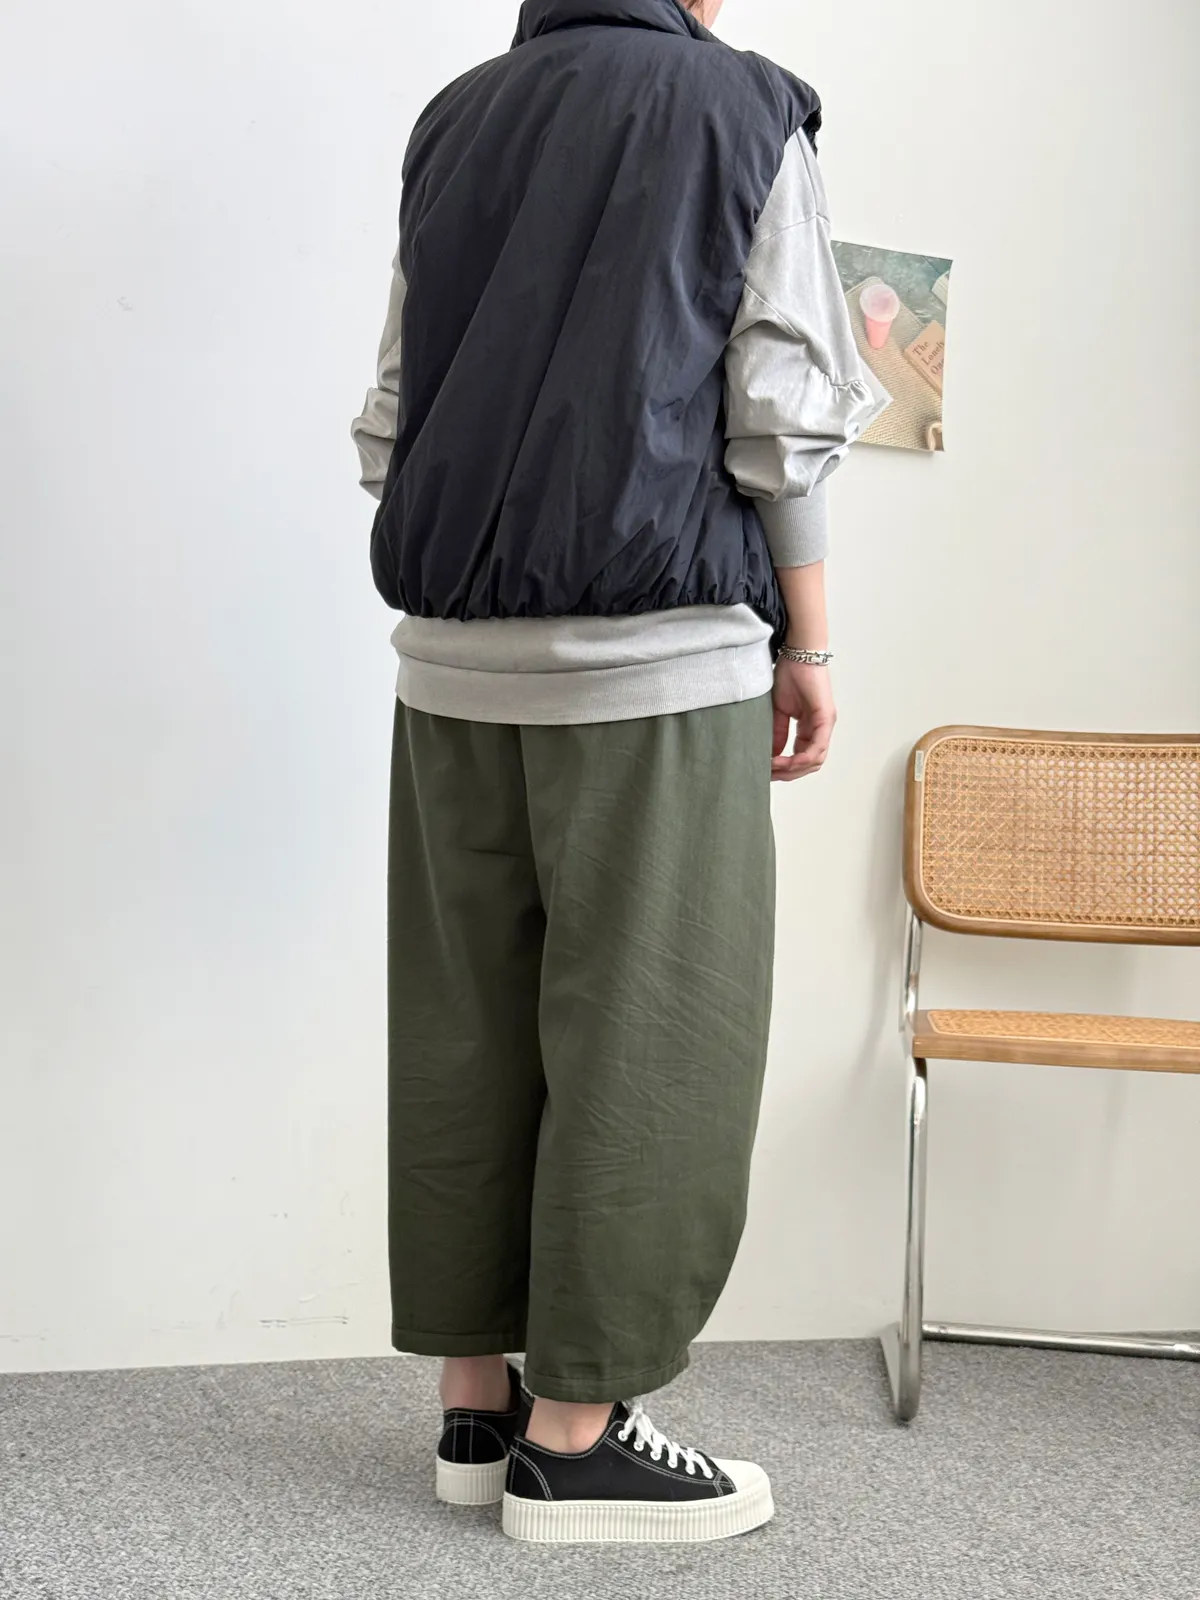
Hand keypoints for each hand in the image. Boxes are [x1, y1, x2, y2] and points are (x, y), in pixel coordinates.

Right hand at [771, 659, 835, 781]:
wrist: (797, 655)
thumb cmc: (788, 676)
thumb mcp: (778, 711)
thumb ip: (777, 733)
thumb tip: (772, 755)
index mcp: (810, 728)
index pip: (802, 758)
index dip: (785, 768)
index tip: (767, 770)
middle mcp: (821, 729)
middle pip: (810, 764)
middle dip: (789, 773)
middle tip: (769, 774)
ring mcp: (825, 725)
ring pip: (815, 760)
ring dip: (794, 769)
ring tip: (774, 767)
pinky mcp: (825, 718)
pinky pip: (818, 747)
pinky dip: (802, 758)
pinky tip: (787, 761)